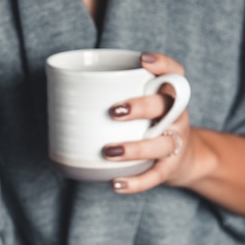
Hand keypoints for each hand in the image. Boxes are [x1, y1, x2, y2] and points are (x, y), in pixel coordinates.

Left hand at [103, 51, 194, 193]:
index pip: (174, 73)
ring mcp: (175, 143)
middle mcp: (176, 116)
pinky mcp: (169, 168)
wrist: (184, 158)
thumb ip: (116, 96)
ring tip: (108, 152)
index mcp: (168, 96)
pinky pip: (154, 176)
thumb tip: (60, 93)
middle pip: (167, 106)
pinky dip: (135, 183)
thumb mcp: (143, 106)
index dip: (162, 64)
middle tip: (114, 111)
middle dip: (141, 107)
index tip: (142, 60)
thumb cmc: (150, 125)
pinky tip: (115, 184)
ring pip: (161, 144)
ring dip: (135, 148)